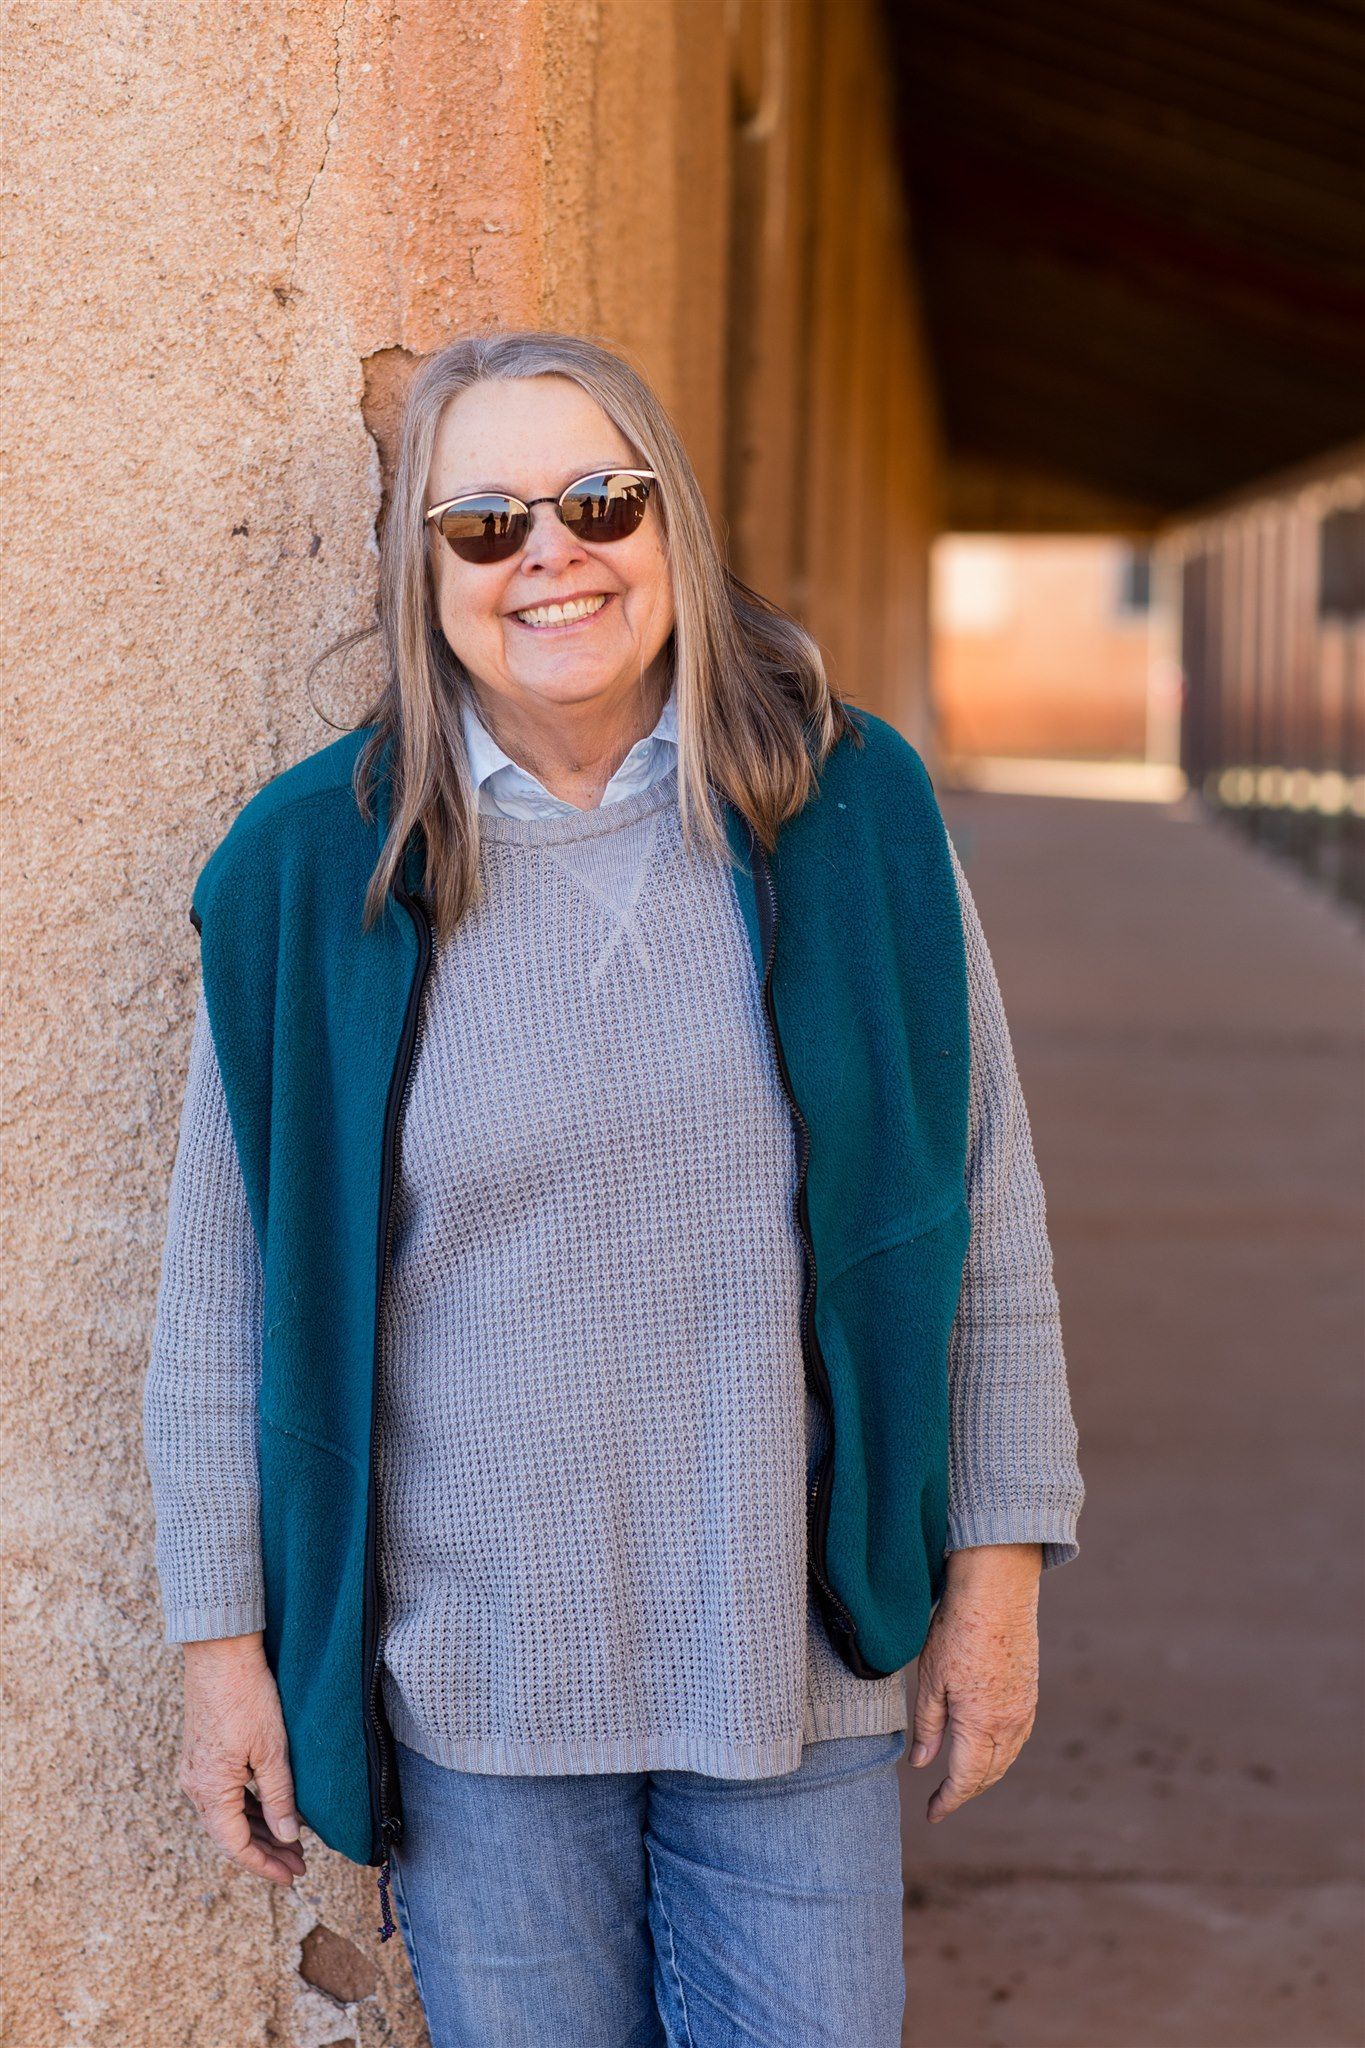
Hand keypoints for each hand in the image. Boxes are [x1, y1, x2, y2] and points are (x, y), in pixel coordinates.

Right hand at [178, 1632, 306, 1887]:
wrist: (220, 1652)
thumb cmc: (247, 1697)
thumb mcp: (271, 1751)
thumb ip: (279, 1798)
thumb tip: (288, 1838)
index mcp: (210, 1791)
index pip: (236, 1846)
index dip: (264, 1866)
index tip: (291, 1877)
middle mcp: (195, 1786)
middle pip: (230, 1835)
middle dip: (265, 1852)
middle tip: (299, 1864)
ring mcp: (195, 1770)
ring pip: (227, 1816)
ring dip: (258, 1831)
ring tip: (291, 1842)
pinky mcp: (202, 1754)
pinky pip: (224, 1795)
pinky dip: (248, 1808)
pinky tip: (271, 1810)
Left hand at [909, 1543, 1041, 1822]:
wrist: (998, 1590)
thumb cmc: (957, 1629)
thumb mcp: (931, 1678)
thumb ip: (927, 1726)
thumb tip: (921, 1765)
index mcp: (980, 1724)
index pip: (965, 1780)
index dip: (947, 1801)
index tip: (931, 1814)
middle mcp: (1008, 1723)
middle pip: (988, 1774)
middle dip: (965, 1792)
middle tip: (942, 1800)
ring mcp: (1024, 1708)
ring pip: (1007, 1758)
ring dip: (985, 1775)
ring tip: (962, 1780)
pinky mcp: (1030, 1692)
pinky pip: (1018, 1738)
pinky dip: (1001, 1753)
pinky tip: (988, 1748)